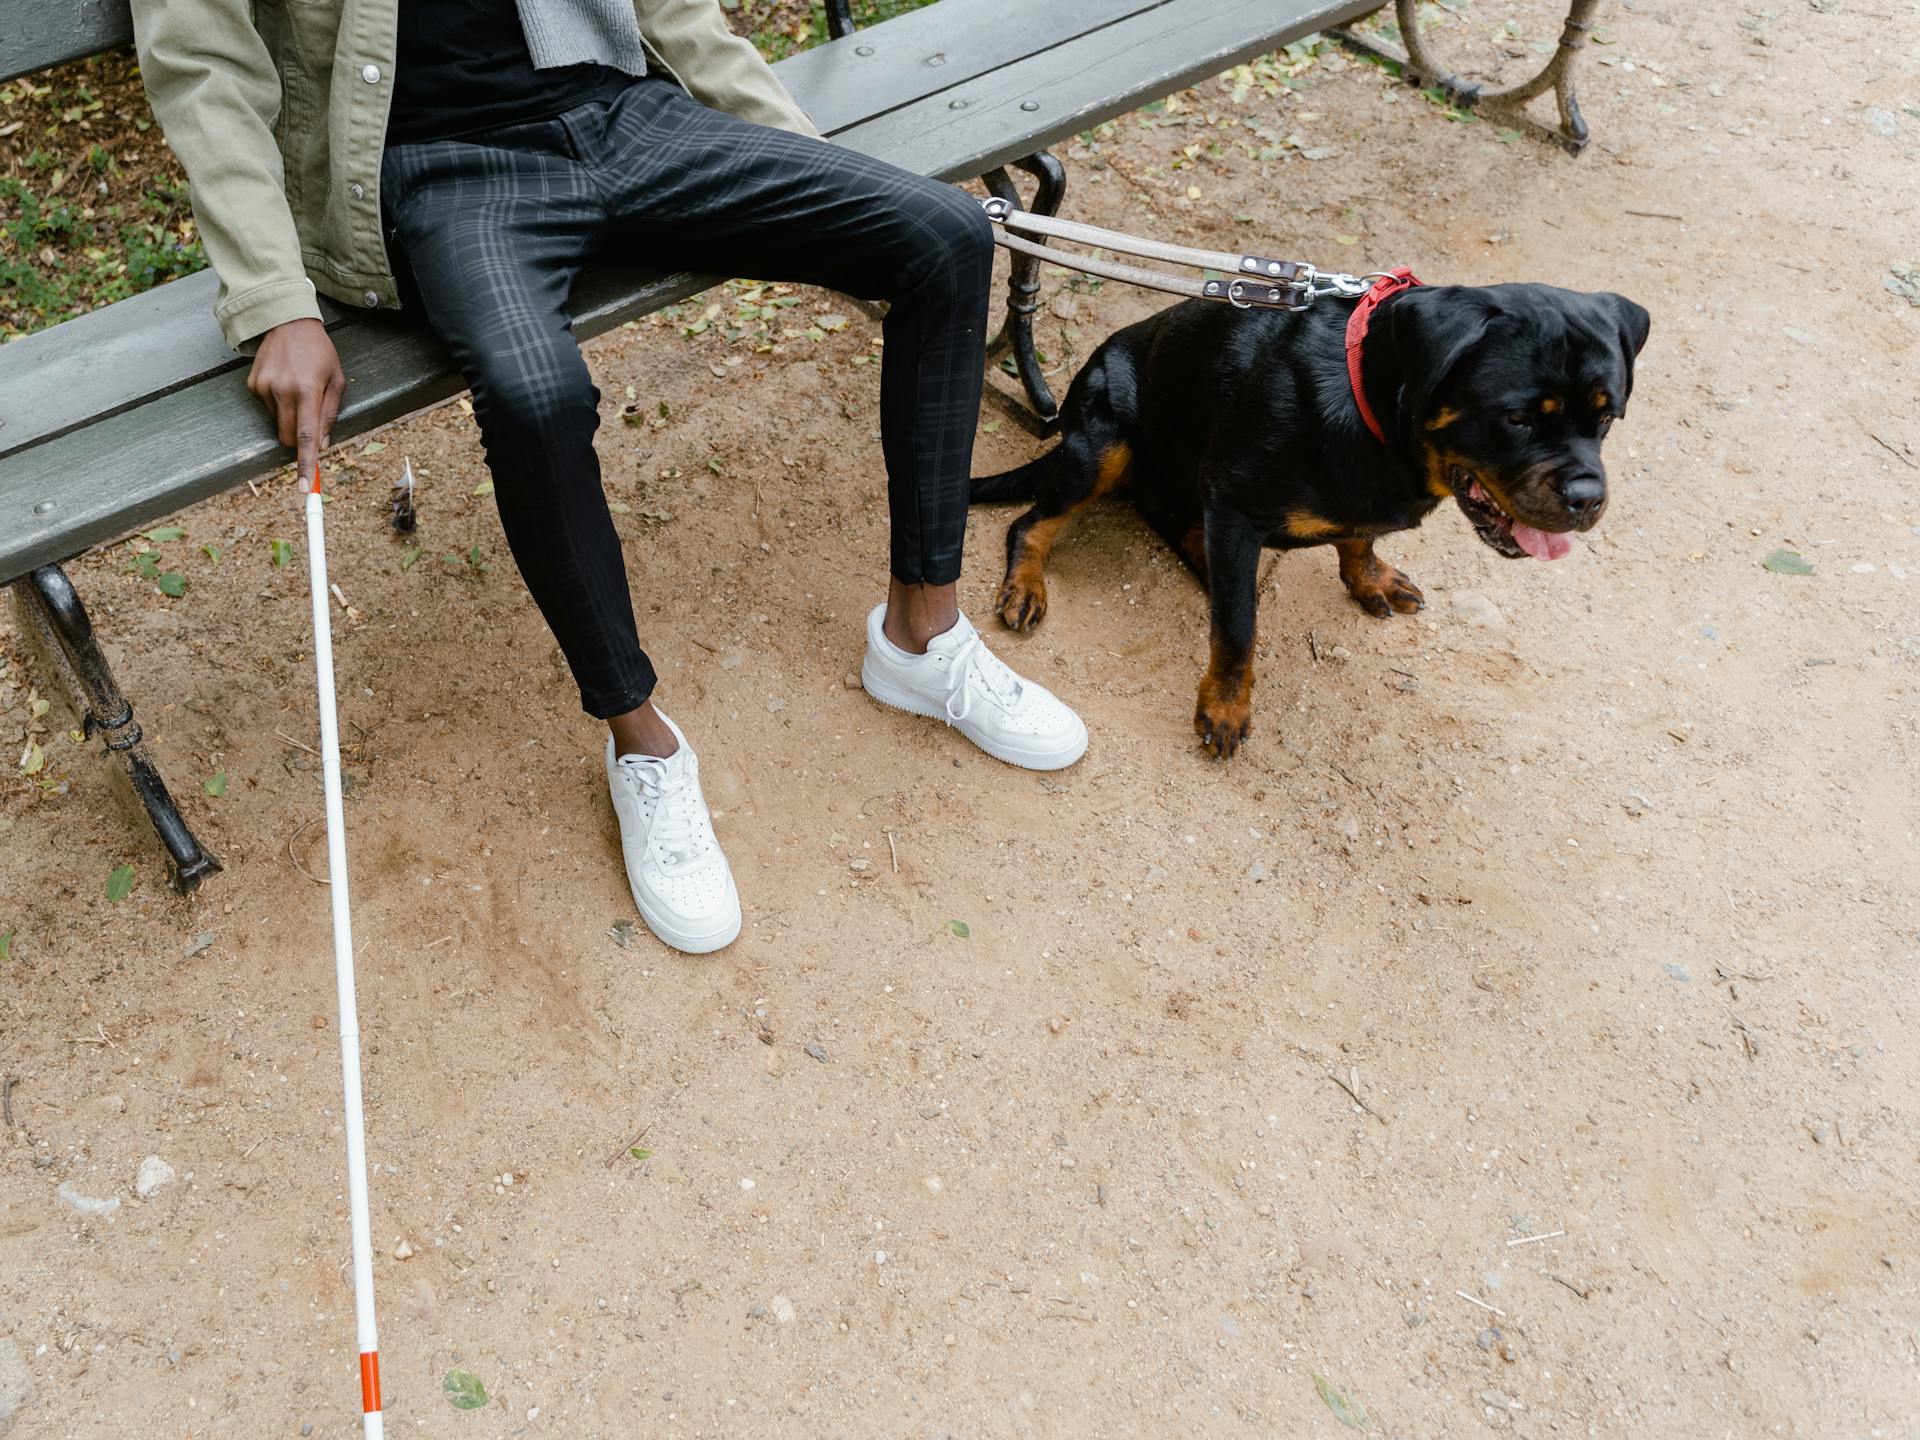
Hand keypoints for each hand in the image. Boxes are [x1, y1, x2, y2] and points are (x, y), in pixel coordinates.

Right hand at [247, 317, 344, 480]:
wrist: (287, 322)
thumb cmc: (319, 352)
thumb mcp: (337, 380)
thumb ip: (331, 413)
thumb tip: (323, 445)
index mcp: (307, 390)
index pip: (306, 436)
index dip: (305, 464)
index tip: (303, 487)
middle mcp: (282, 391)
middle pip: (288, 438)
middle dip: (299, 442)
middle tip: (310, 424)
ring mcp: (264, 388)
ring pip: (278, 424)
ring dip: (290, 417)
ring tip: (298, 390)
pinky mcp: (252, 385)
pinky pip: (267, 408)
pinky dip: (278, 404)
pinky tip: (284, 382)